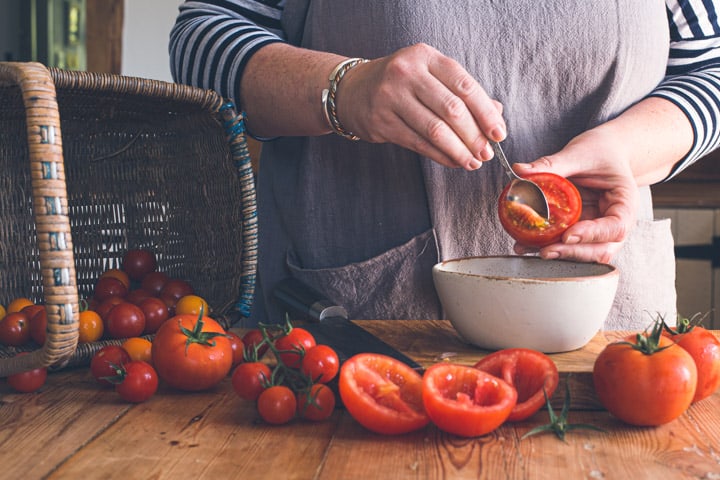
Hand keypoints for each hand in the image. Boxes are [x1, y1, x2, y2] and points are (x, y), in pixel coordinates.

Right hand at [337, 43, 505, 169]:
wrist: (353, 90)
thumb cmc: (401, 83)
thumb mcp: (430, 75)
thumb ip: (462, 92)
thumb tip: (497, 114)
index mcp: (425, 56)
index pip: (464, 85)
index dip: (485, 112)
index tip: (499, 133)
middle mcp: (406, 73)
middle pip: (451, 110)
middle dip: (474, 136)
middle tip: (486, 153)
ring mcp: (390, 97)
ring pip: (435, 131)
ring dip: (459, 151)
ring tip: (472, 162)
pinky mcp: (381, 122)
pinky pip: (419, 144)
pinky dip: (441, 156)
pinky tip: (453, 162)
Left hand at [512, 127, 637, 263]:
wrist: (606, 151)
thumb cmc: (601, 151)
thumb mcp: (579, 153)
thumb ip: (552, 164)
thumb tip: (521, 171)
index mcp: (624, 203)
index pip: (615, 227)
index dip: (592, 235)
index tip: (568, 235)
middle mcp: (613, 222)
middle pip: (601, 249)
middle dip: (573, 252)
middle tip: (545, 251)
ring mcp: (596, 230)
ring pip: (582, 252)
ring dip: (557, 253)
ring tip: (528, 248)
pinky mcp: (579, 230)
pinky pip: (564, 243)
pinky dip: (546, 245)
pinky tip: (525, 244)